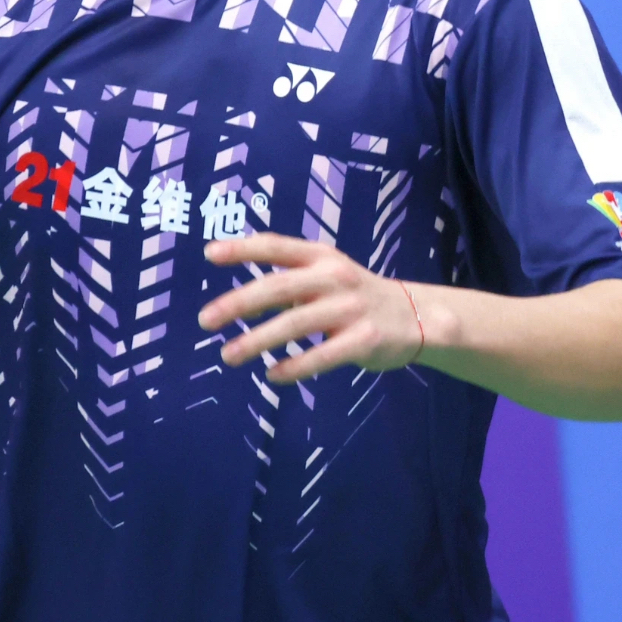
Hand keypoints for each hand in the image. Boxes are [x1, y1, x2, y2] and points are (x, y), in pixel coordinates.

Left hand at [198, 232, 424, 383]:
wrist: (416, 316)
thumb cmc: (354, 294)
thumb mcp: (327, 271)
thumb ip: (288, 275)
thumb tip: (238, 294)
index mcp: (321, 256)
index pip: (276, 246)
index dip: (242, 248)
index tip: (209, 254)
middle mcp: (334, 277)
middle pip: (279, 286)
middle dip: (238, 302)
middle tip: (205, 319)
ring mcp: (350, 309)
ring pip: (295, 324)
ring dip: (257, 340)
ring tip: (228, 355)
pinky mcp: (364, 340)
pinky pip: (323, 355)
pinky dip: (295, 366)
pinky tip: (272, 375)